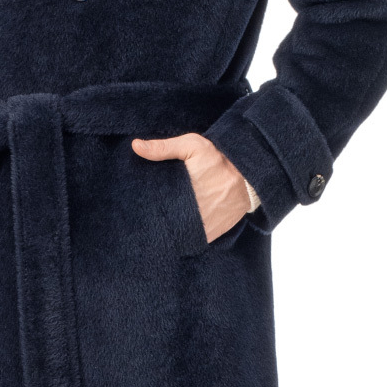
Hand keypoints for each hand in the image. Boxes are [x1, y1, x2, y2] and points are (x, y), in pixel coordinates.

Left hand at [131, 133, 250, 242]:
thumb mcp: (193, 146)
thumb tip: (135, 146)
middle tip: (144, 213)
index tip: (137, 204)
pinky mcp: (209, 235)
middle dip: (154, 218)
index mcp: (180, 194)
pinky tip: (177, 227)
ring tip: (159, 221)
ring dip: (168, 228)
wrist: (250, 178)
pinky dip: (183, 235)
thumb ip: (163, 147)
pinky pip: (189, 240)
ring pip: (175, 233)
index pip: (153, 207)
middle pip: (162, 222)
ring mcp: (200, 228)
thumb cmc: (220, 160)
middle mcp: (190, 215)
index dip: (143, 206)